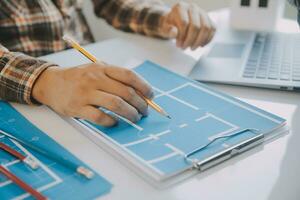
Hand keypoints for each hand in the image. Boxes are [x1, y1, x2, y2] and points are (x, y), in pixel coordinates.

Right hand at [32, 63, 153, 126]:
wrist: (51, 83)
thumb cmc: (79, 77)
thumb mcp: (96, 69)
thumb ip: (114, 77)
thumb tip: (139, 92)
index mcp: (102, 68)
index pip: (129, 76)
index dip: (143, 86)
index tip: (151, 96)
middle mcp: (95, 78)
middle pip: (125, 92)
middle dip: (140, 104)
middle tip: (144, 111)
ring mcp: (85, 93)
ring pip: (116, 104)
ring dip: (130, 113)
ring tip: (135, 118)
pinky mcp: (77, 107)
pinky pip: (100, 117)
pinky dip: (112, 121)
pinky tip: (116, 122)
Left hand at [159, 2, 215, 49]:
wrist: (175, 22)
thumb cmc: (170, 25)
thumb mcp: (165, 28)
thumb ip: (168, 31)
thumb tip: (174, 33)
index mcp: (180, 7)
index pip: (184, 23)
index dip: (182, 37)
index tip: (178, 45)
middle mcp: (193, 7)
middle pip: (196, 26)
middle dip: (190, 40)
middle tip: (184, 48)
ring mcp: (202, 12)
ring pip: (206, 28)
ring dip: (199, 41)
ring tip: (192, 48)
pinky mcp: (208, 19)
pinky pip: (213, 29)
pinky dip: (207, 39)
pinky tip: (200, 45)